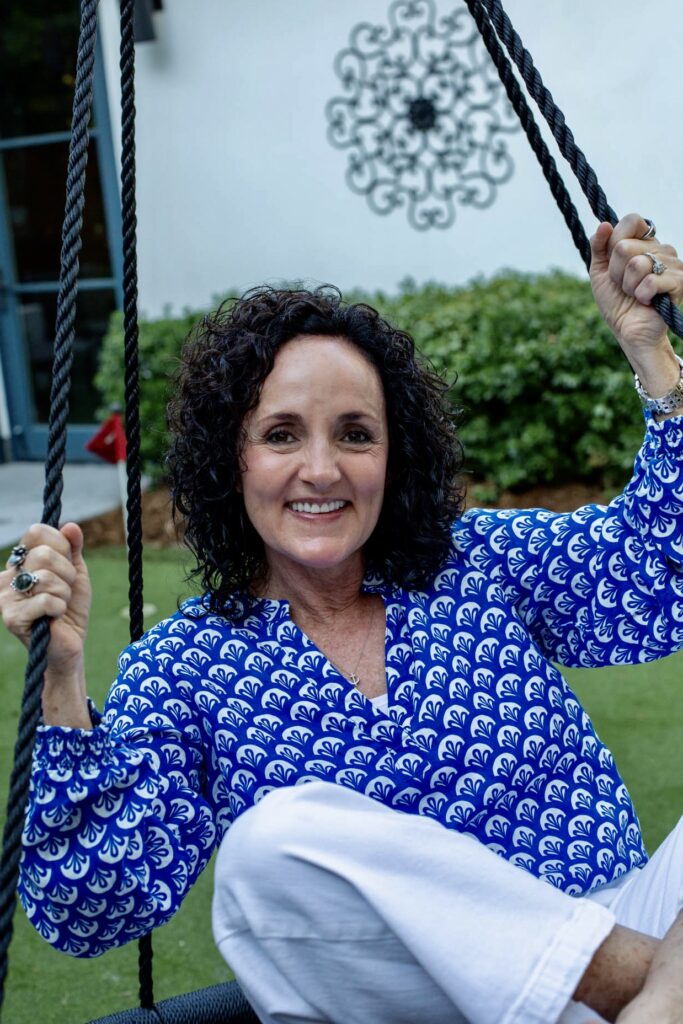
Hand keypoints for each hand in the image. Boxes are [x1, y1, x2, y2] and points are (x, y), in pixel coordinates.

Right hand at [0, 522, 90, 674]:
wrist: (68, 644)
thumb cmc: (70, 607)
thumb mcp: (75, 572)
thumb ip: (72, 548)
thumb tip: (70, 526)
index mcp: (21, 560)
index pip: (37, 532)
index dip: (61, 546)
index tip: (67, 566)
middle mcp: (8, 575)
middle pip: (44, 554)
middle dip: (67, 573)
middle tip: (65, 590)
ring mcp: (6, 596)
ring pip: (46, 577)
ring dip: (64, 593)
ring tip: (59, 604)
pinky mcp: (11, 617)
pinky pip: (45, 600)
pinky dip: (59, 608)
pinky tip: (54, 617)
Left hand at [589, 213, 682, 355]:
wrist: (629, 331)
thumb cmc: (616, 302)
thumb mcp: (600, 272)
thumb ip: (599, 247)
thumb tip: (604, 224)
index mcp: (644, 242)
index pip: (632, 220)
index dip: (614, 241)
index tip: (613, 261)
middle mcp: (661, 248)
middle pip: (625, 246)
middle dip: (616, 272)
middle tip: (624, 286)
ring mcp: (673, 264)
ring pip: (637, 264)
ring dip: (628, 286)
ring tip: (635, 294)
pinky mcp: (680, 281)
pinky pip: (650, 281)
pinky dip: (641, 295)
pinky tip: (646, 301)